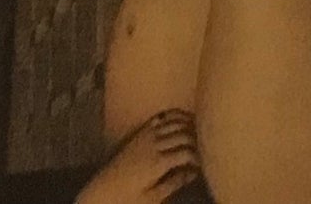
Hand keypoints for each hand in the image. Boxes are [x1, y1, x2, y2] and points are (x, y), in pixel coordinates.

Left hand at [76, 108, 202, 203]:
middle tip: (207, 145)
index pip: (187, 153)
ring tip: (200, 129)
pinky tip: (181, 117)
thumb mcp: (153, 198)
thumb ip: (174, 183)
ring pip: (173, 122)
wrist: (103, 190)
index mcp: (158, 163)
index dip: (199, 157)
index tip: (206, 162)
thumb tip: (194, 172)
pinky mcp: (140, 133)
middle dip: (197, 139)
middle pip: (183, 134)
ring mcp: (146, 135)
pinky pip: (160, 118)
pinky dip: (173, 115)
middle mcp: (154, 144)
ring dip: (188, 124)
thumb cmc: (128, 199)